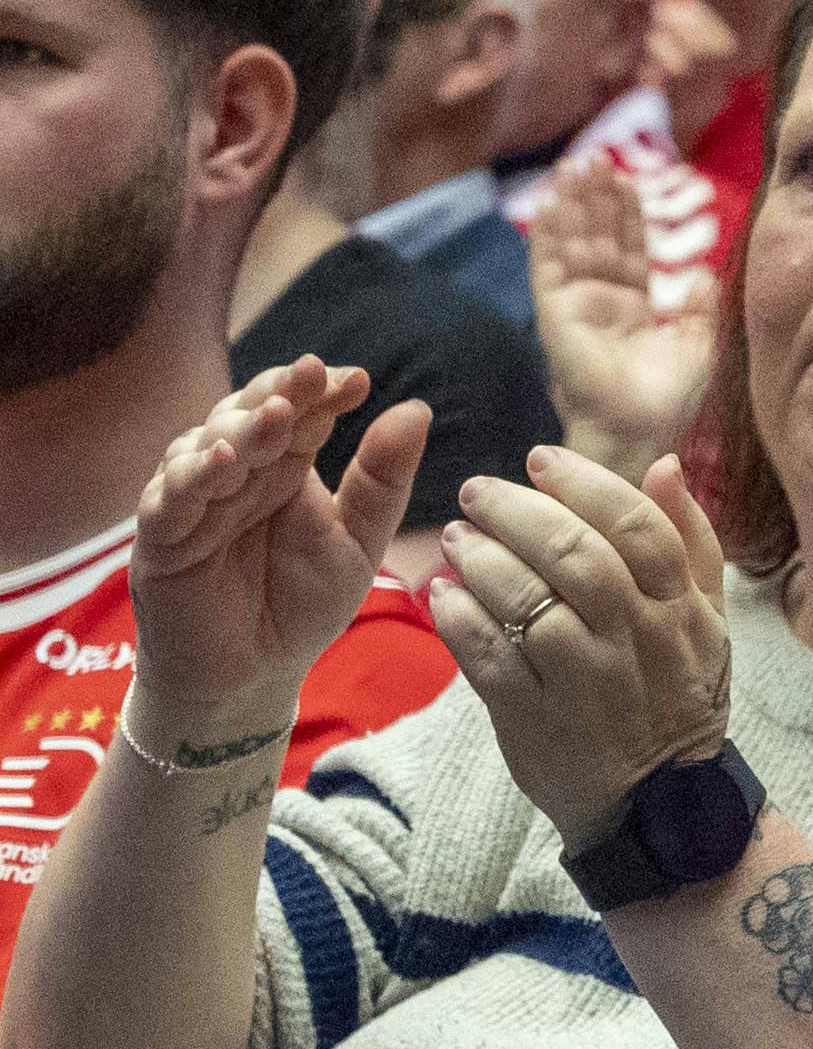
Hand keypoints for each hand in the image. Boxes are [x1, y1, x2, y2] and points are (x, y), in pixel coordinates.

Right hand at [127, 360, 430, 735]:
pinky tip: (221, 458)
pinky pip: (170, 499)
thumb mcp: (358, 540)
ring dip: (241, 427)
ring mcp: (193, 499)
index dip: (320, 390)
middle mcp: (235, 471)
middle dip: (279, 393)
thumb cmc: (301, 603)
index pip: (300, 412)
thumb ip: (382, 480)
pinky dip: (192, 476)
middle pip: (249, 416)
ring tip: (275, 412)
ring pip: (206, 446)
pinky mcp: (160, 537)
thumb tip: (416, 408)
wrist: (252, 673)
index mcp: (284, 464)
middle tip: (309, 376)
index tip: (356, 380)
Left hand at [422, 447, 738, 845]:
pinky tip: (441, 594)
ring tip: (456, 539)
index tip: (538, 460)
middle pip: (575, 554)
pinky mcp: (535, 717)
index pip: (637, 526)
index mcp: (681, 609)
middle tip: (476, 493)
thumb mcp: (705, 619)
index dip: (583, 484)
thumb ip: (690, 540)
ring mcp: (586, 681)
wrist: (657, 801)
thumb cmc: (676, 696)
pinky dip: (457, 616)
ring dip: (481, 558)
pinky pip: (486, 654)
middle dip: (517, 511)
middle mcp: (638, 640)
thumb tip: (662, 464)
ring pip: (527, 600)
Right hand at [522, 156, 711, 478]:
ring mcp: (576, 306)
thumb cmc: (670, 399)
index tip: (627, 178)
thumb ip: (700, 308)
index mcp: (634, 307)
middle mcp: (602, 301)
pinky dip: (550, 234)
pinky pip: (549, 266)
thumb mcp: (699, 345)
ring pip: (572, 243)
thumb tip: (707, 272)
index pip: (628, 249)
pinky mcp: (556, 314)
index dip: (626, 214)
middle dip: (595, 197)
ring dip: (572, 204)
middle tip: (595, 156)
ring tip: (574, 165)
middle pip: (597, 237)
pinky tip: (553, 203)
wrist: (641, 428)